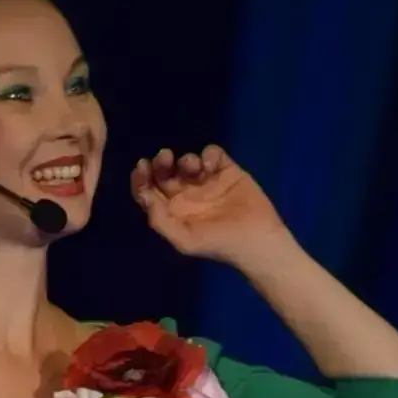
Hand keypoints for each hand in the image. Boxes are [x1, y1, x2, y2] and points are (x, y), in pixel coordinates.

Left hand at [130, 145, 286, 265]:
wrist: (256, 239)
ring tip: (195, 169)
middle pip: (164, 172)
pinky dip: (209, 155)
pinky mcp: (226, 170)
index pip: (148, 191)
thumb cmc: (219, 244)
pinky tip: (211, 166)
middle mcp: (185, 194)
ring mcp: (206, 181)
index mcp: (171, 211)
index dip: (141, 178)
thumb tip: (145, 197)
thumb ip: (161, 220)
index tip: (142, 166)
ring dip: (186, 160)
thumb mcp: (184, 240)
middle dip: (161, 162)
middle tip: (165, 157)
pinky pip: (212, 153)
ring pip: (187, 160)